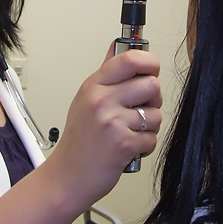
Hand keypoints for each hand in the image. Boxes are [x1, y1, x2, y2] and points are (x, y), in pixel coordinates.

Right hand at [46, 43, 161, 210]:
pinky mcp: (123, 143)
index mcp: (93, 85)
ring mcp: (112, 122)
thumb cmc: (79, 140)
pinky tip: (129, 147)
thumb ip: (106, 74)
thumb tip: (117, 47)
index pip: (129, 60)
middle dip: (153, 99)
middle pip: (151, 85)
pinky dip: (145, 145)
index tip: (152, 69)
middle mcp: (101, 100)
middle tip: (140, 109)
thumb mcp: (85, 99)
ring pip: (155, 114)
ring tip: (131, 132)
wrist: (67, 176)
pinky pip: (152, 137)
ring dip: (149, 127)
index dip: (149, 62)